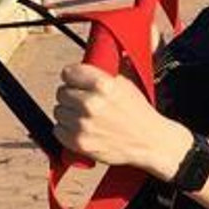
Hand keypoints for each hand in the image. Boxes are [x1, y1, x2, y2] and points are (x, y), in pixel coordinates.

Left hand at [52, 62, 187, 176]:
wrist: (149, 142)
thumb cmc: (137, 112)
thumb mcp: (124, 83)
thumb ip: (100, 73)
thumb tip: (80, 65)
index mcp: (102, 84)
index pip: (68, 73)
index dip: (73, 77)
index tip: (77, 82)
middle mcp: (90, 104)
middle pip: (61, 92)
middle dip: (71, 96)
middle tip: (84, 102)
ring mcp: (83, 125)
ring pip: (58, 111)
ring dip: (69, 114)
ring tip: (86, 117)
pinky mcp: (79, 143)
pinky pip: (58, 130)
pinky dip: (67, 130)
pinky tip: (82, 130)